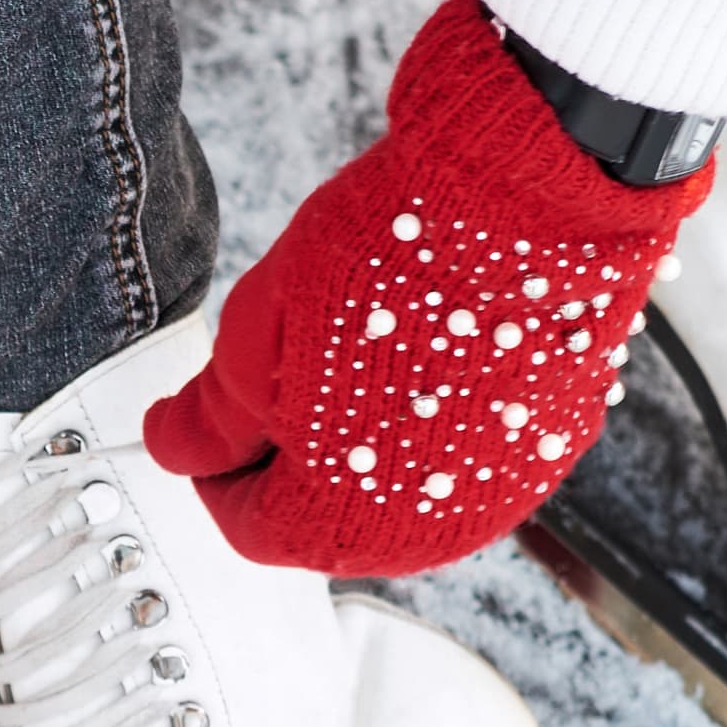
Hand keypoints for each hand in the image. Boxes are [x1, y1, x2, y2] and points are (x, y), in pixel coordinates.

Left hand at [142, 0, 708, 576]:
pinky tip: (425, 355)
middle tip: (288, 378)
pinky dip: (436, 424)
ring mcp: (498, 496)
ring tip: (359, 357)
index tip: (219, 420)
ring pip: (399, 495)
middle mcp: (425, 533)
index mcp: (335, 520)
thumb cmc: (393, 258)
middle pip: (327, 523)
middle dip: (293, 463)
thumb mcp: (256, 335)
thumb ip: (210, 419)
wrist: (528, 194)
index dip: (219, 471)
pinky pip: (467, 461)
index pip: (247, 528)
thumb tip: (176, 449)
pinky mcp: (550, 449)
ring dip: (366, 444)